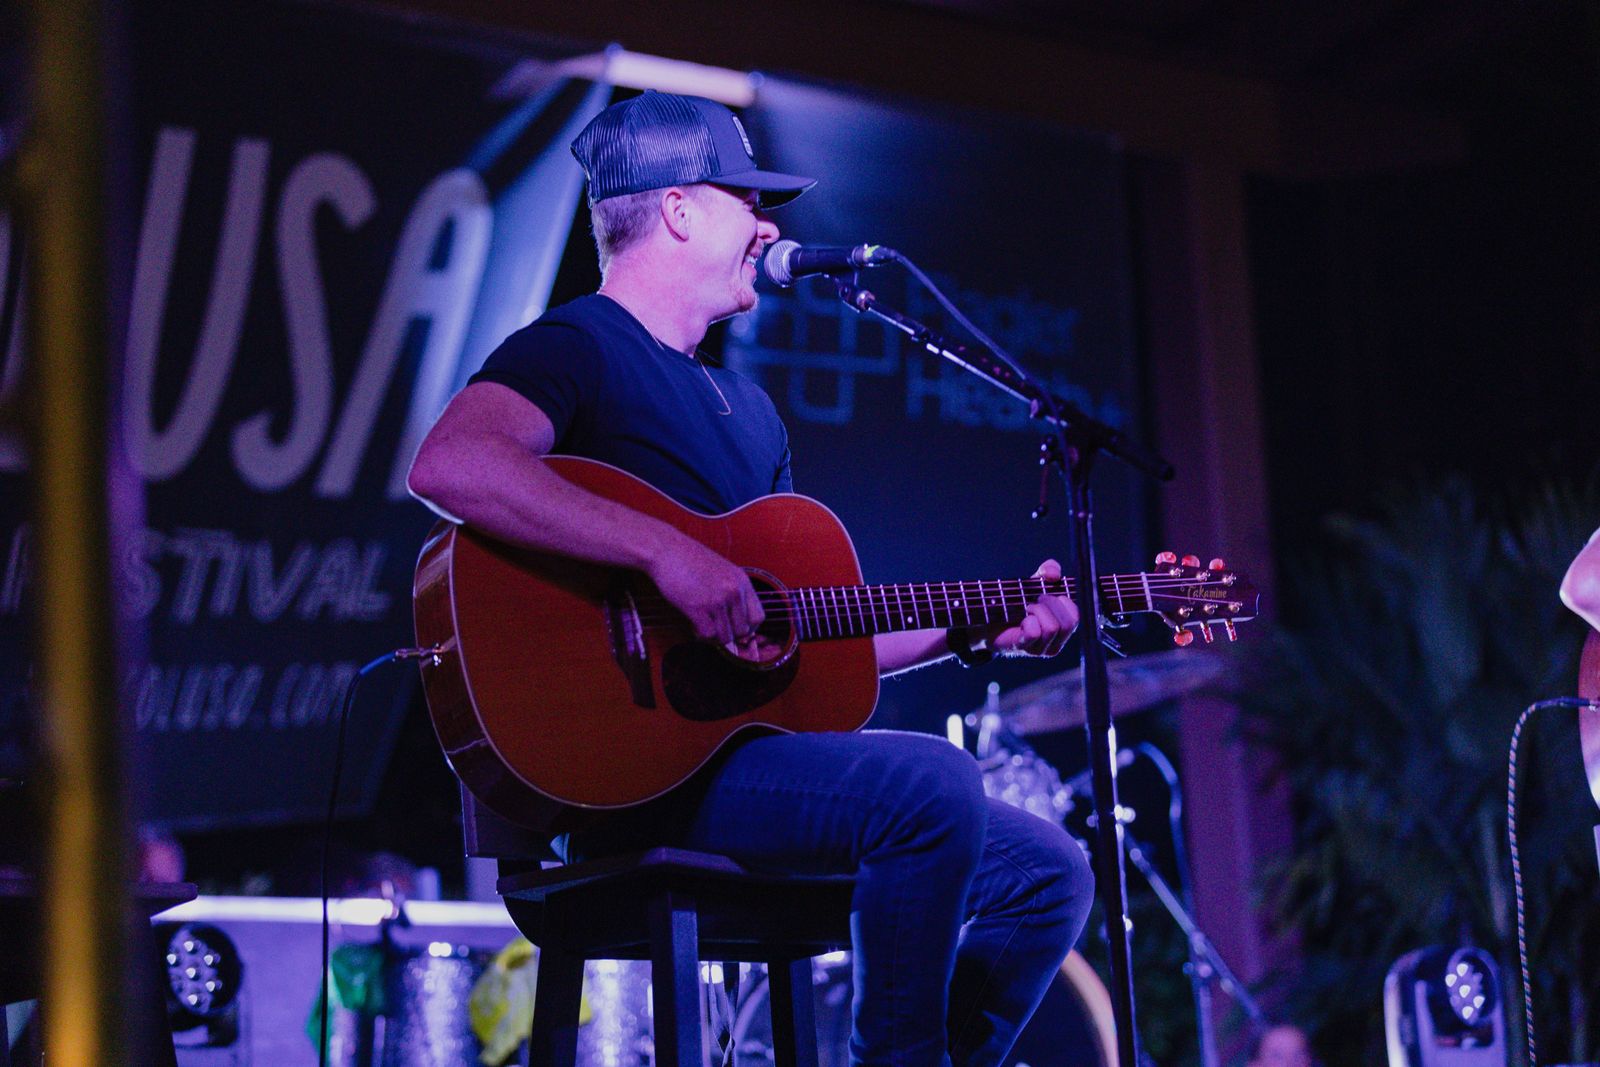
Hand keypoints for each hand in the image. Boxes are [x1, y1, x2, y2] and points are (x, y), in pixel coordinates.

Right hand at [647, 534, 764, 645]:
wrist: (666, 549)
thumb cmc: (689, 559)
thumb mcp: (722, 571)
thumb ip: (732, 591)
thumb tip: (735, 619)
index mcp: (742, 581)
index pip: (758, 617)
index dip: (747, 628)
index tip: (735, 628)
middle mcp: (733, 591)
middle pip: (742, 631)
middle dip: (728, 633)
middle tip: (715, 627)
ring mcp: (717, 600)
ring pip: (725, 636)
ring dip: (714, 636)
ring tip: (703, 625)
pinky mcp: (698, 607)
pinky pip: (708, 634)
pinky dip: (700, 634)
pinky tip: (694, 624)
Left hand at [978, 559, 1077, 657]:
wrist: (988, 616)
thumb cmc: (1016, 602)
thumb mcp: (1035, 582)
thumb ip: (1048, 571)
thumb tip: (1053, 574)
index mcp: (1063, 629)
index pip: (1077, 616)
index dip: (1063, 600)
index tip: (1047, 594)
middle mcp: (1055, 643)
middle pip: (1068, 623)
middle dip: (1051, 604)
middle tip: (1035, 600)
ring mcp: (1040, 649)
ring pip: (1052, 628)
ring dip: (1037, 610)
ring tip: (1026, 608)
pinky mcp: (1023, 648)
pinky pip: (1034, 633)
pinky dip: (1028, 620)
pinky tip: (1021, 619)